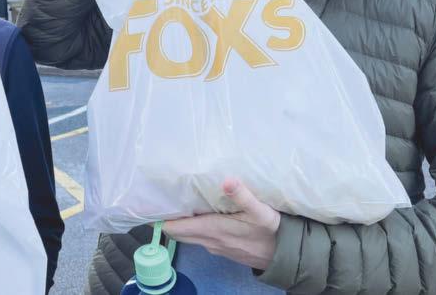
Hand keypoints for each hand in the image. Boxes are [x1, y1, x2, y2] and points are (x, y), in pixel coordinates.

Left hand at [163, 179, 279, 270]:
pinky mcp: (221, 249)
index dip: (161, 217)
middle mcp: (209, 241)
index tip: (151, 203)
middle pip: (177, 232)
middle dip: (166, 218)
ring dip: (179, 223)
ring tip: (175, 203)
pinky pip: (199, 238)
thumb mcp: (260, 210)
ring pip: (188, 236)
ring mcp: (214, 247)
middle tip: (160, 199)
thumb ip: (242, 195)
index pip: (175, 227)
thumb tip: (227, 180)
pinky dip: (192, 227)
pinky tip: (196, 214)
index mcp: (212, 229)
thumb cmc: (270, 231)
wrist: (284, 256)